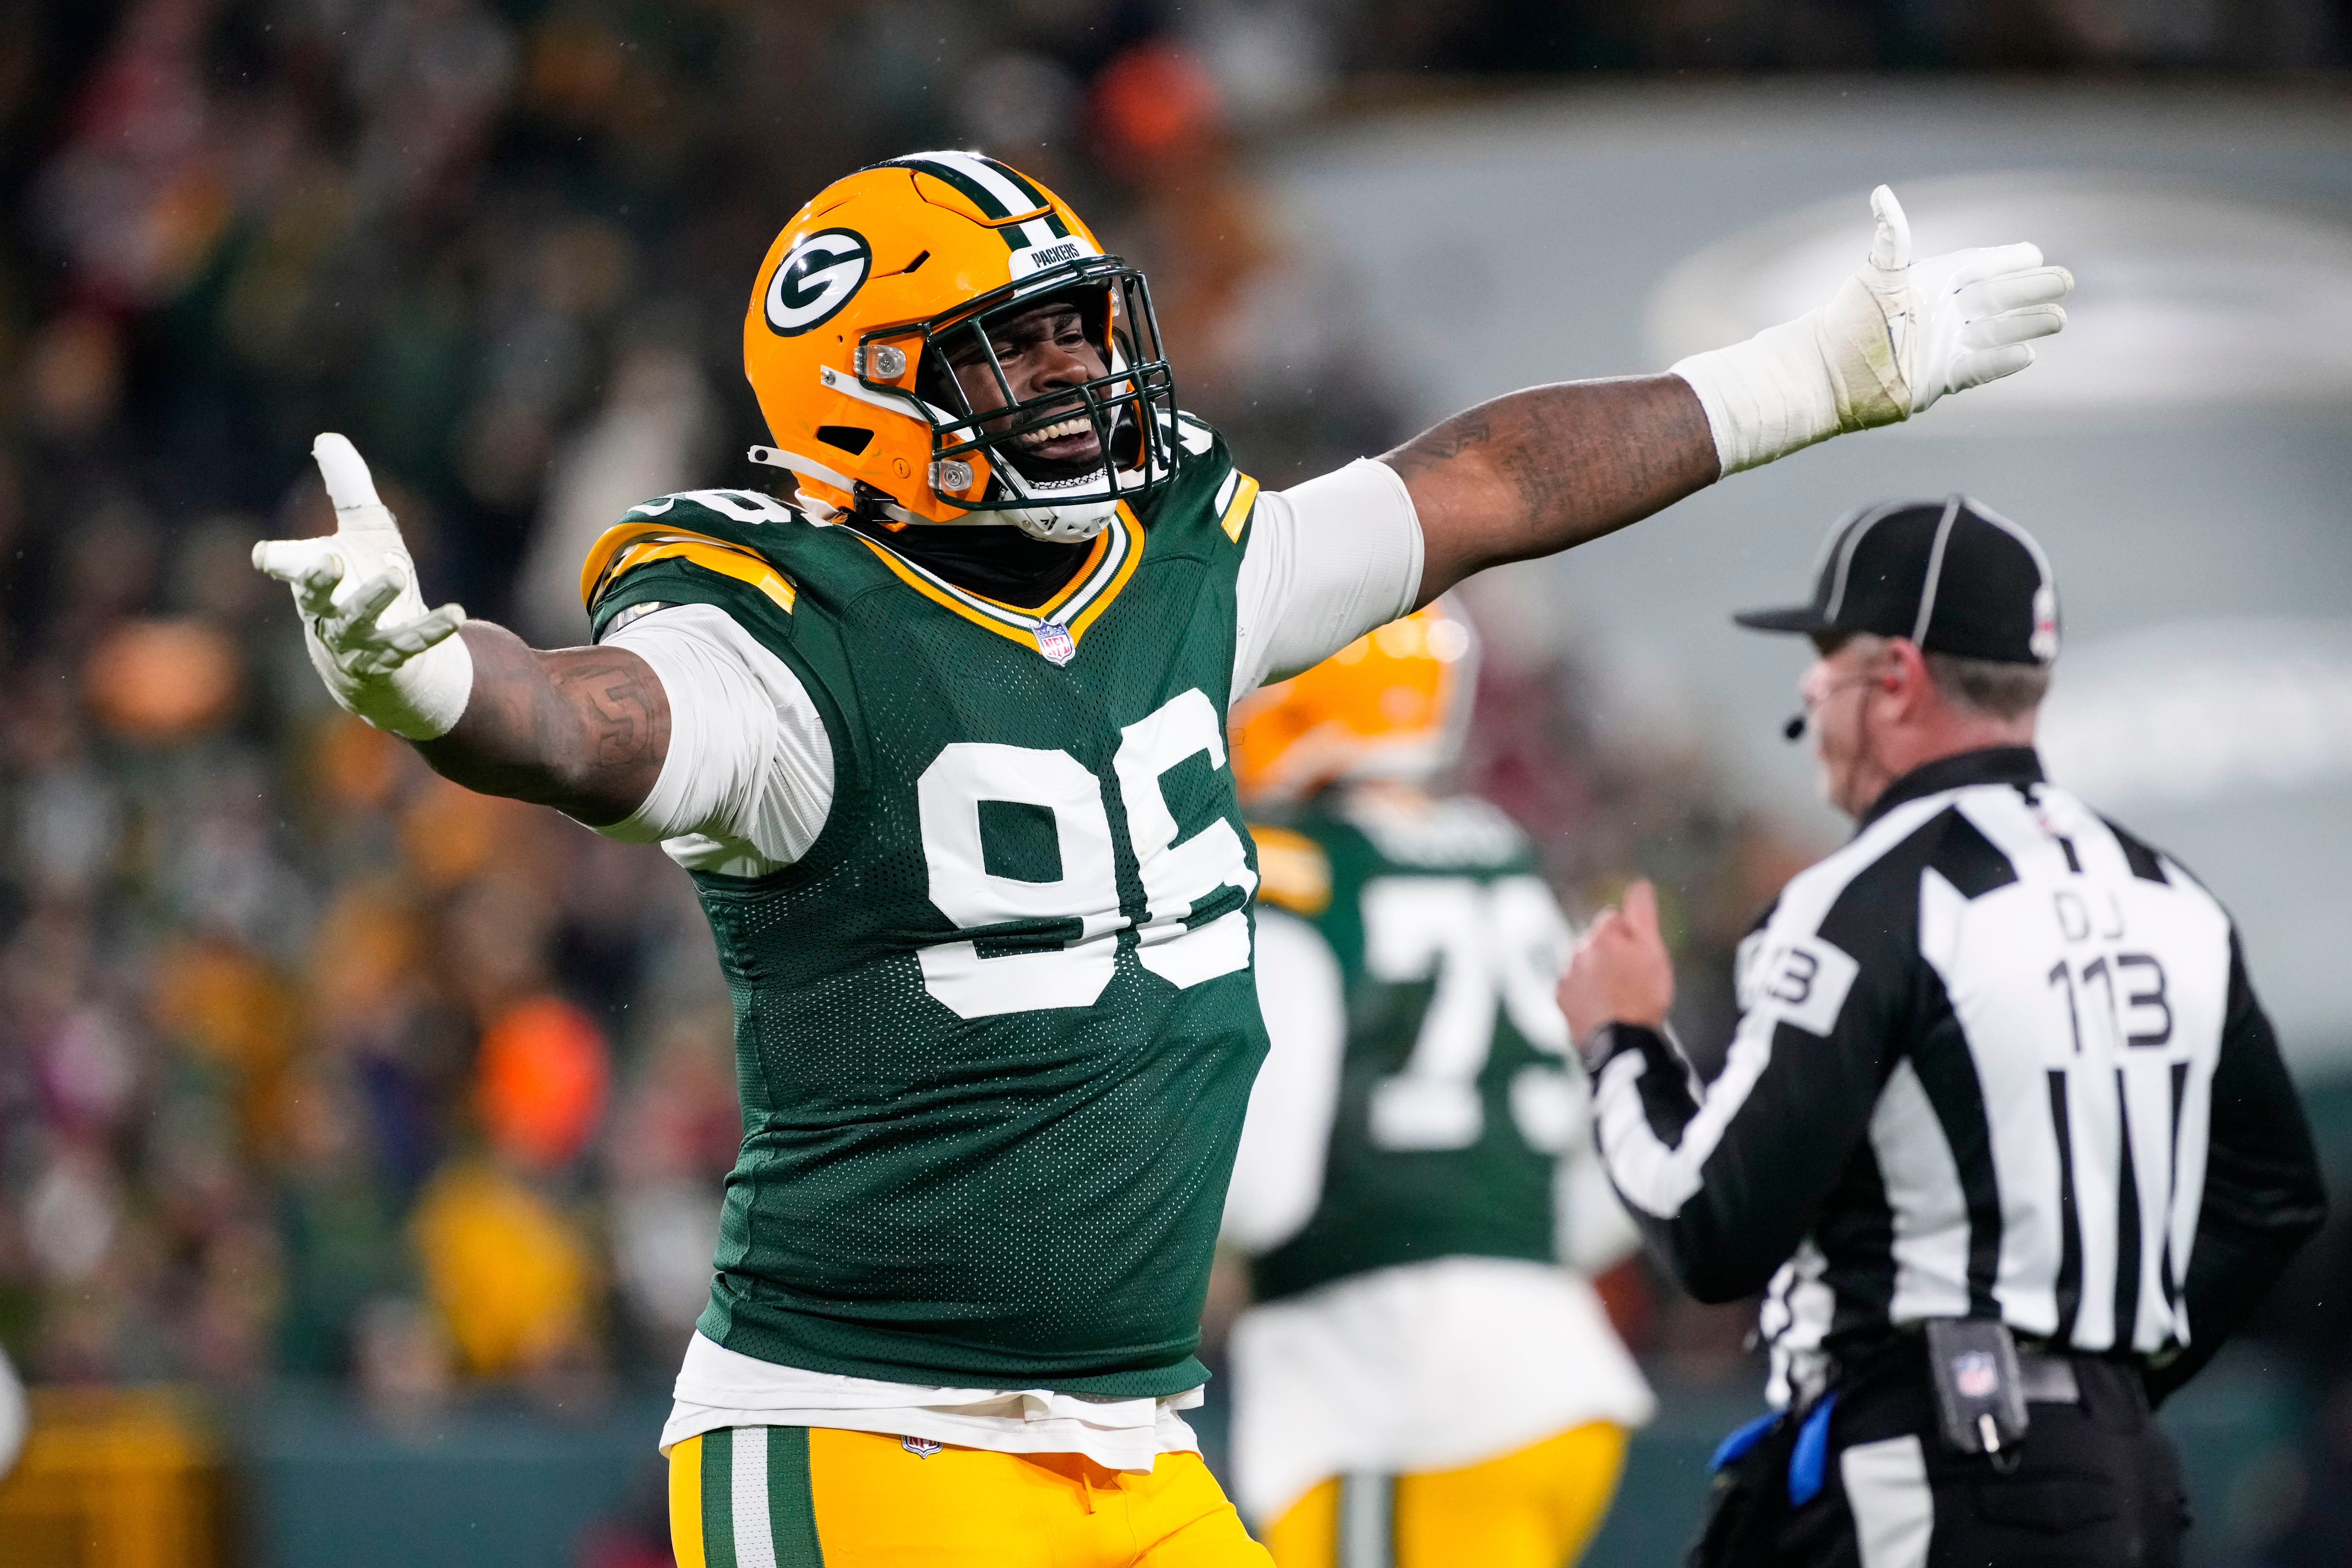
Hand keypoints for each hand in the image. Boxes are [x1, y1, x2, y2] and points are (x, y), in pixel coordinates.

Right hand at [253, 434, 472, 737]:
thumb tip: (327, 437)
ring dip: (375, 598)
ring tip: (395, 573)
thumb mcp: (363, 530)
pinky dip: (433, 629)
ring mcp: (356, 640)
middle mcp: (326, 613)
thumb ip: (346, 487)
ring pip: (359, 621)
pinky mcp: (389, 658)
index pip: (287, 568)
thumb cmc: (365, 580)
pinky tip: (457, 614)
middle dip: (319, 581)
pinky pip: (411, 643)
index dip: (277, 560)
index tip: (266, 556)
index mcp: (313, 581)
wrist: (378, 655)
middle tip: (328, 559)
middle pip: (316, 598)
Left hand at [1559, 879, 1674, 1057]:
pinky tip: (1603, 1008)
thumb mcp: (1652, 950)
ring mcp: (1567, 977)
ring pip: (1585, 965)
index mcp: (1601, 936)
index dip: (1631, 936)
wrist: (1621, 1042)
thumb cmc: (1643, 994)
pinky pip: (1574, 988)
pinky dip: (1586, 994)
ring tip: (1619, 997)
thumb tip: (1639, 884)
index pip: (1614, 919)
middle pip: (1598, 942)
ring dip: (1598, 973)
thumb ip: (1642, 914)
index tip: (1641, 956)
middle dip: (1612, 953)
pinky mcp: (1561, 1000)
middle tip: (1633, 979)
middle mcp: (1578, 951)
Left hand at [1821, 185, 2073, 428]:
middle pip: (1995, 297)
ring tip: (2058, 318)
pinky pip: (1980, 368)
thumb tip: (1883, 193)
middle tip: (2064, 281)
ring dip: (2027, 324)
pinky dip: (2003, 361)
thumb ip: (1892, 237)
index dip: (2005, 260)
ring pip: (1996, 332)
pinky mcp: (1939, 380)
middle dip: (2030, 289)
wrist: (1825, 374)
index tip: (2034, 253)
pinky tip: (2029, 354)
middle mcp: (1939, 315)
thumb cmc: (1845, 320)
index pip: (1976, 267)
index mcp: (1928, 285)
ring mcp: (1941, 347)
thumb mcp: (1876, 276)